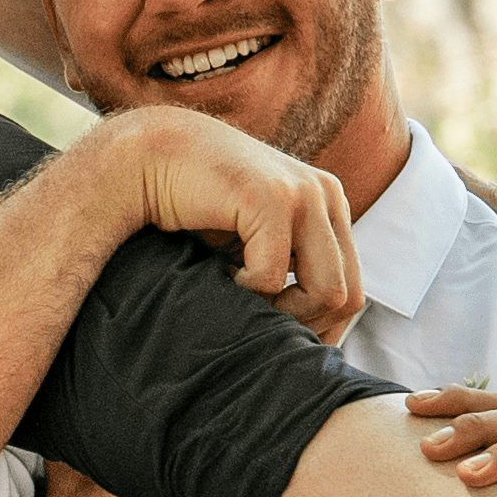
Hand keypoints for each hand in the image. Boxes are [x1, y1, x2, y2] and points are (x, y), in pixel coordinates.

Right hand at [70, 108, 362, 337]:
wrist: (144, 156)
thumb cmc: (192, 206)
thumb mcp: (251, 239)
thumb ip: (285, 266)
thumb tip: (310, 335)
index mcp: (328, 206)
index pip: (352, 289)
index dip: (320, 328)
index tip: (277, 340)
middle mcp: (326, 195)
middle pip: (347, 296)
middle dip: (303, 327)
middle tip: (258, 328)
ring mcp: (303, 194)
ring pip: (326, 291)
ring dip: (280, 314)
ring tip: (241, 302)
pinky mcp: (270, 198)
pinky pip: (273, 276)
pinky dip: (244, 290)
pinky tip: (218, 275)